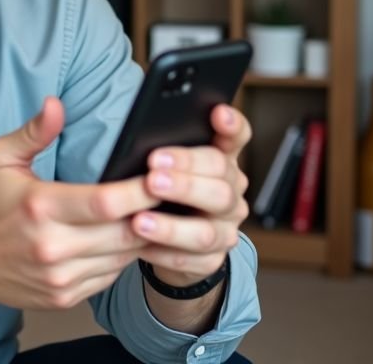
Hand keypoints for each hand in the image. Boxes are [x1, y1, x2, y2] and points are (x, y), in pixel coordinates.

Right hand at [0, 96, 159, 309]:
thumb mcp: (2, 159)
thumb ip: (35, 132)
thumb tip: (55, 104)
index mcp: (40, 206)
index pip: (106, 202)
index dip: (141, 190)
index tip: (161, 176)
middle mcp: (52, 246)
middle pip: (124, 232)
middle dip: (152, 213)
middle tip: (170, 195)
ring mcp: (59, 276)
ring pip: (123, 257)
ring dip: (142, 236)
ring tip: (154, 216)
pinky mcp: (64, 297)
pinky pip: (110, 276)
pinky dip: (122, 257)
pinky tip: (124, 239)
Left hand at [132, 104, 251, 286]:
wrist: (171, 244)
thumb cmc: (164, 194)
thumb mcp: (165, 167)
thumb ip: (162, 151)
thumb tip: (135, 139)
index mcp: (222, 162)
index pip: (237, 137)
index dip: (232, 125)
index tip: (217, 113)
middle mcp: (231, 193)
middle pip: (221, 183)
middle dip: (185, 179)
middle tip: (153, 176)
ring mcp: (226, 229)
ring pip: (206, 230)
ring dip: (171, 226)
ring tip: (139, 221)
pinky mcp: (213, 259)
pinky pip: (190, 260)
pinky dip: (163, 253)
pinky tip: (141, 246)